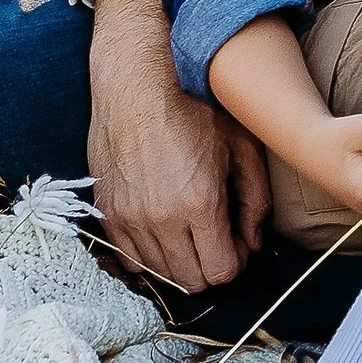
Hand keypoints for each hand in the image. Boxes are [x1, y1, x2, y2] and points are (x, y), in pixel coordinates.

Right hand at [87, 0, 270, 291]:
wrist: (136, 81)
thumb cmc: (195, 107)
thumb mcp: (242, 147)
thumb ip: (256, 200)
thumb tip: (255, 242)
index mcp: (198, 203)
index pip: (220, 272)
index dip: (236, 263)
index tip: (240, 245)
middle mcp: (159, 219)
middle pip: (190, 280)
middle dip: (211, 267)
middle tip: (220, 241)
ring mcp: (127, 218)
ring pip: (158, 274)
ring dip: (181, 263)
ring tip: (194, 233)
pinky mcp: (106, 212)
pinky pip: (128, 258)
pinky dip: (150, 255)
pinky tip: (165, 231)